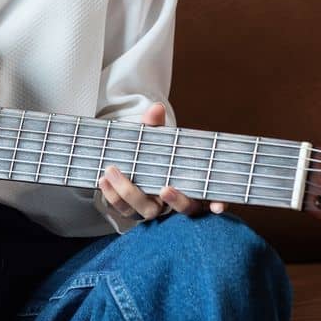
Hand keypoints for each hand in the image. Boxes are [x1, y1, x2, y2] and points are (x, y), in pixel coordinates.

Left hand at [97, 102, 227, 222]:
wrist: (130, 164)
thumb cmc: (153, 153)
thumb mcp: (156, 139)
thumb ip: (156, 125)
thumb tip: (156, 108)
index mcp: (193, 185)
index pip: (212, 199)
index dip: (218, 205)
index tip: (217, 207)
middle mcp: (177, 202)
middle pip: (183, 210)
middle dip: (176, 201)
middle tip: (165, 188)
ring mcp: (155, 208)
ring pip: (148, 212)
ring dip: (130, 194)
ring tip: (113, 172)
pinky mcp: (132, 210)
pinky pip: (123, 209)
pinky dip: (112, 196)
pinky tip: (103, 180)